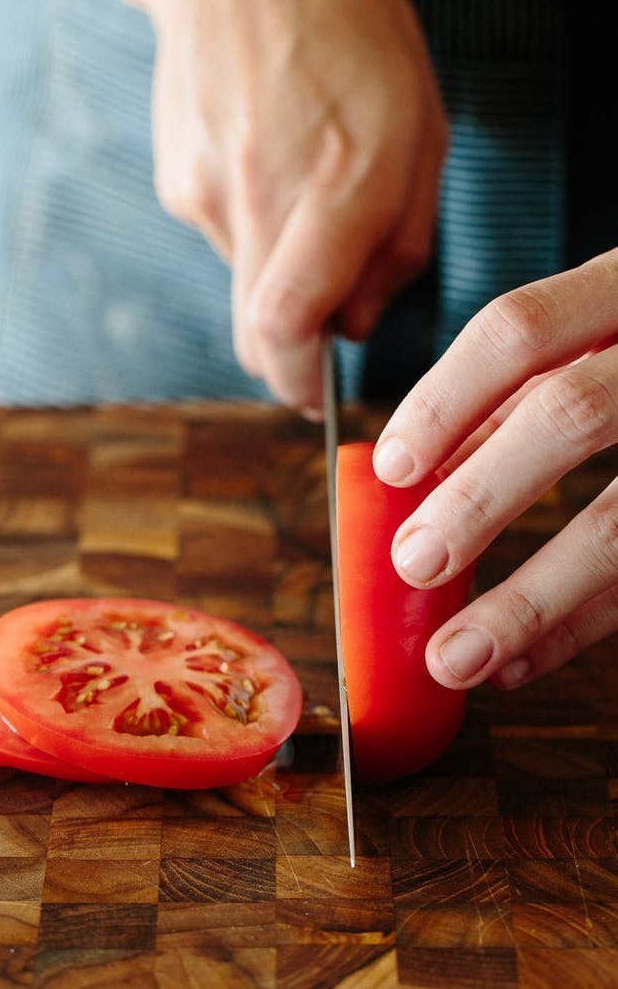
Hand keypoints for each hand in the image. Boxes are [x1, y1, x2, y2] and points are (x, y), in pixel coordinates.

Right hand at [147, 0, 446, 411]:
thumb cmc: (350, 36)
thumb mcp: (420, 131)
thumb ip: (400, 244)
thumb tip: (353, 326)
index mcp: (337, 179)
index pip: (288, 327)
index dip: (300, 383)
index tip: (317, 399)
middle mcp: (262, 192)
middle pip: (254, 334)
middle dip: (289, 359)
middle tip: (315, 348)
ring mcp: (207, 190)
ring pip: (246, 284)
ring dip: (279, 270)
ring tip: (304, 185)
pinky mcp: (176, 185)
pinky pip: (225, 239)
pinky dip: (254, 228)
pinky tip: (266, 162)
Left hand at [372, 250, 617, 689]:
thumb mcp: (602, 334)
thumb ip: (521, 391)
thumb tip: (420, 470)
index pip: (520, 331)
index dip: (445, 401)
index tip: (392, 468)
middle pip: (571, 415)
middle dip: (480, 500)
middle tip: (415, 563)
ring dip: (531, 600)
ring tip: (460, 657)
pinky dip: (584, 623)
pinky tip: (525, 657)